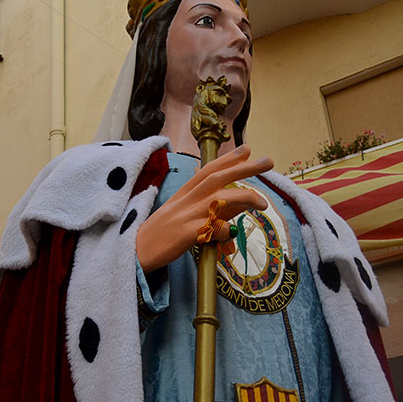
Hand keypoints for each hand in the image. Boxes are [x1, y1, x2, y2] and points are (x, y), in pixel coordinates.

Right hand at [136, 145, 272, 272]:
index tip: (247, 149)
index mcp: (184, 193)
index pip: (209, 170)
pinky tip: (228, 239)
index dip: (229, 159)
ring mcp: (186, 215)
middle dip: (244, 167)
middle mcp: (186, 200)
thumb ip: (214, 209)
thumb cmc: (161, 235)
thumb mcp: (185, 216)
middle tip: (267, 161)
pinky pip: (212, 228)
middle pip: (218, 177)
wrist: (135, 252)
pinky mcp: (185, 233)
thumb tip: (243, 203)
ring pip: (219, 198)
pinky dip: (224, 232)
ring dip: (244, 197)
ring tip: (263, 203)